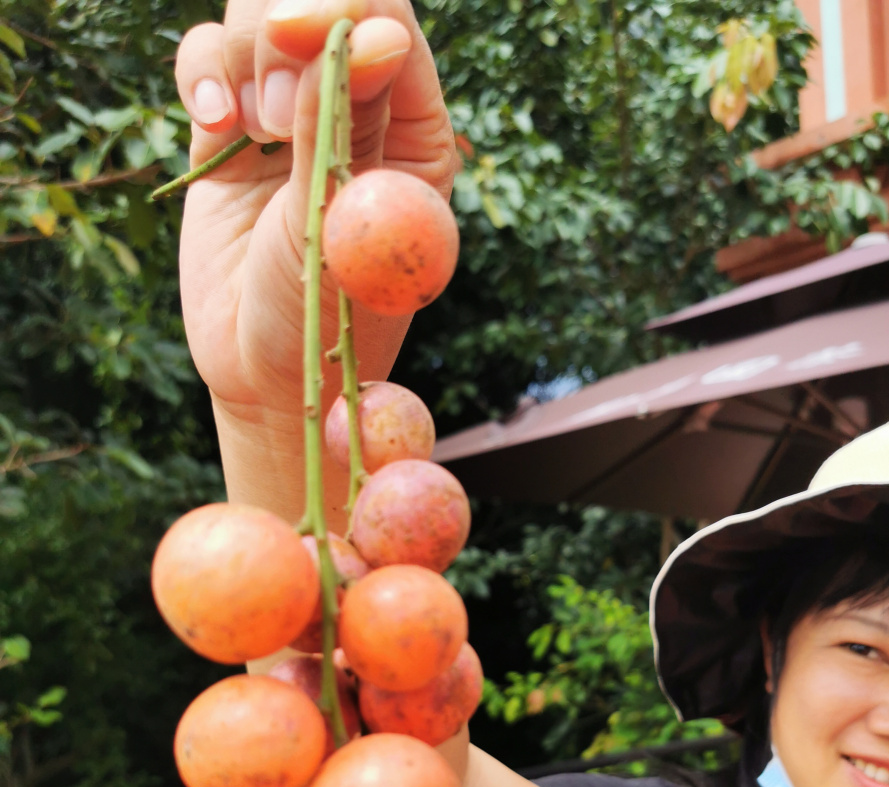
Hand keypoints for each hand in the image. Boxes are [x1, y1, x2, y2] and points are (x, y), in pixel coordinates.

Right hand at [174, 0, 455, 515]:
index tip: (303, 33)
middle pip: (320, 1)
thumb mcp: (336, 233)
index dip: (343, 8)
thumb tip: (375, 33)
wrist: (266, 376)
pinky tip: (213, 123)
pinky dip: (202, 73)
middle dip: (286, 26)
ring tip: (252, 134)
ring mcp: (289, 112)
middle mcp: (357, 108)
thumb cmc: (323, 325)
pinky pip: (207, 55)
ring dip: (245, 55)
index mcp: (414, 130)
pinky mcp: (229, 127)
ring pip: (257, 12)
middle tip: (270, 107)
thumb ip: (338, 130)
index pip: (388, 20)